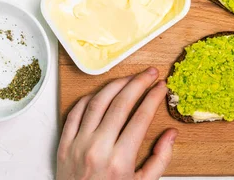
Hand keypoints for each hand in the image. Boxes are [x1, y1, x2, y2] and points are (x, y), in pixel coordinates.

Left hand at [56, 68, 177, 179]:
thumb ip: (159, 159)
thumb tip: (170, 134)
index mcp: (120, 160)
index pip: (141, 117)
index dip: (153, 98)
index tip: (161, 87)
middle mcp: (97, 149)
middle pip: (121, 103)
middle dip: (139, 83)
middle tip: (150, 73)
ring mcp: (77, 145)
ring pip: (97, 102)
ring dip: (115, 85)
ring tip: (129, 77)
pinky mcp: (63, 145)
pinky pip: (75, 113)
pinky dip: (89, 98)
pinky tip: (102, 93)